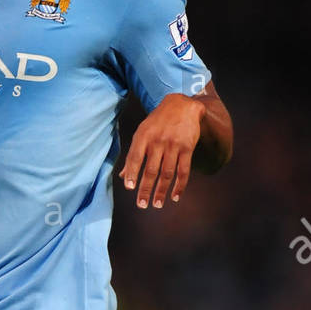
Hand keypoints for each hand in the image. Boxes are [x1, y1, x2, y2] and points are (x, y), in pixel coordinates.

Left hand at [119, 93, 204, 208]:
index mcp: (143, 136)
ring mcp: (173, 145)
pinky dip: (180, 185)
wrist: (182, 104)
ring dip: (161, 191)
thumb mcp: (142, 132)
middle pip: (151, 169)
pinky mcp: (187, 148)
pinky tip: (175, 196)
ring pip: (167, 173)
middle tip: (142, 204)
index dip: (132, 172)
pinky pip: (183, 170)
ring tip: (157, 204)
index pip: (135, 157)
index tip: (129, 187)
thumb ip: (134, 154)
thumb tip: (123, 177)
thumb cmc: (158, 122)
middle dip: (146, 189)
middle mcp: (158, 140)